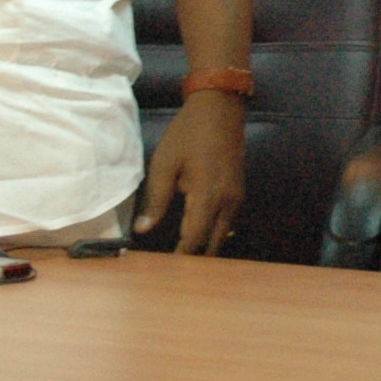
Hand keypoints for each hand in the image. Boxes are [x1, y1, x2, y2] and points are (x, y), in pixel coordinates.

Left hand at [139, 90, 245, 254]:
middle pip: (213, 243)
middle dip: (194, 258)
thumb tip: (143, 231)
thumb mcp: (164, 164)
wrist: (220, 108)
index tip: (163, 271)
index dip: (180, 256)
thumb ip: (156, 200)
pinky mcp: (238, 191)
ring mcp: (236, 197)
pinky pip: (227, 221)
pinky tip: (196, 235)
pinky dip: (213, 233)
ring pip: (222, 234)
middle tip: (172, 270)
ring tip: (181, 258)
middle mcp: (228, 201)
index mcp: (208, 195)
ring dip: (204, 246)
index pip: (195, 238)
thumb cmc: (188, 134)